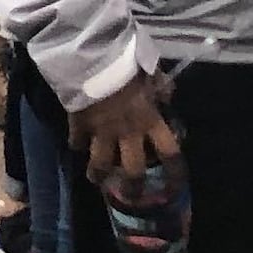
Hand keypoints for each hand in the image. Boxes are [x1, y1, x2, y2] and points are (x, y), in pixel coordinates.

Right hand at [68, 69, 180, 188]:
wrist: (91, 58)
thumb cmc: (126, 64)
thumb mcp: (151, 72)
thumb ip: (161, 87)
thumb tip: (167, 96)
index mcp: (150, 121)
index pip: (169, 154)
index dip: (174, 174)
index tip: (174, 187)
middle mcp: (128, 133)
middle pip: (133, 171)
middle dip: (132, 187)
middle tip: (130, 195)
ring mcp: (101, 132)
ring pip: (100, 164)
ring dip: (98, 174)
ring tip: (97, 179)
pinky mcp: (79, 125)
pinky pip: (77, 141)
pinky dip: (78, 144)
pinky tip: (77, 145)